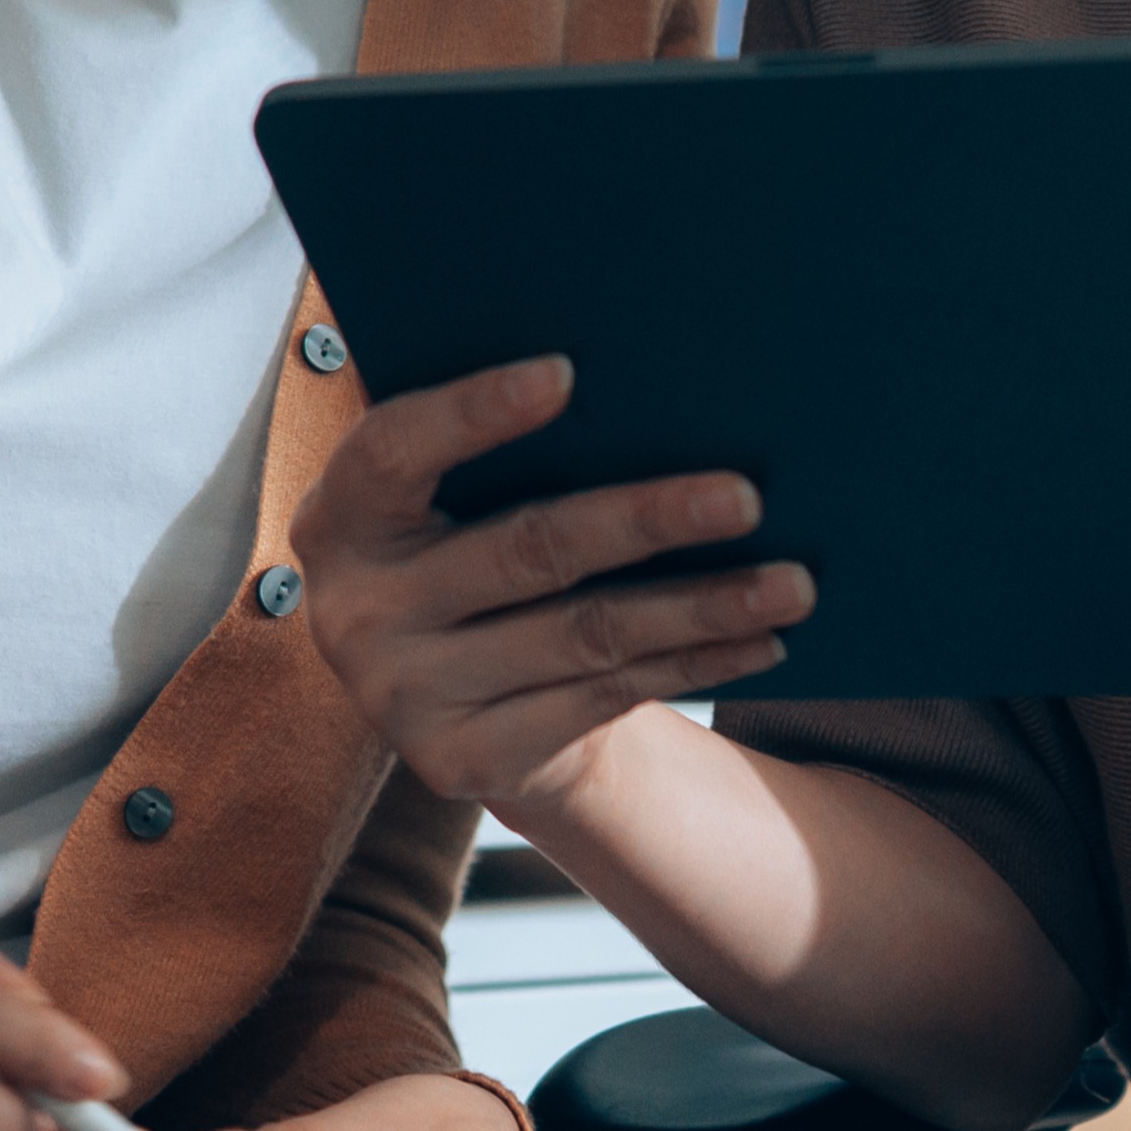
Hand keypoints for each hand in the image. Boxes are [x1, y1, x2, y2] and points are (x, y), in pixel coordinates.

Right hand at [294, 355, 819, 816]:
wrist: (451, 699)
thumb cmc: (465, 548)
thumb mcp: (444, 497)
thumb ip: (485, 445)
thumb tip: (622, 368)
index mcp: (338, 517)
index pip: (393, 451)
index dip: (472, 412)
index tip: (566, 373)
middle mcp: (355, 613)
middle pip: (523, 550)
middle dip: (645, 519)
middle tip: (746, 495)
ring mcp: (405, 697)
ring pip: (583, 636)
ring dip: (700, 606)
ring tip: (792, 582)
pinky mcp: (462, 763)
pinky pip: (601, 700)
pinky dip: (689, 665)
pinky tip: (758, 638)